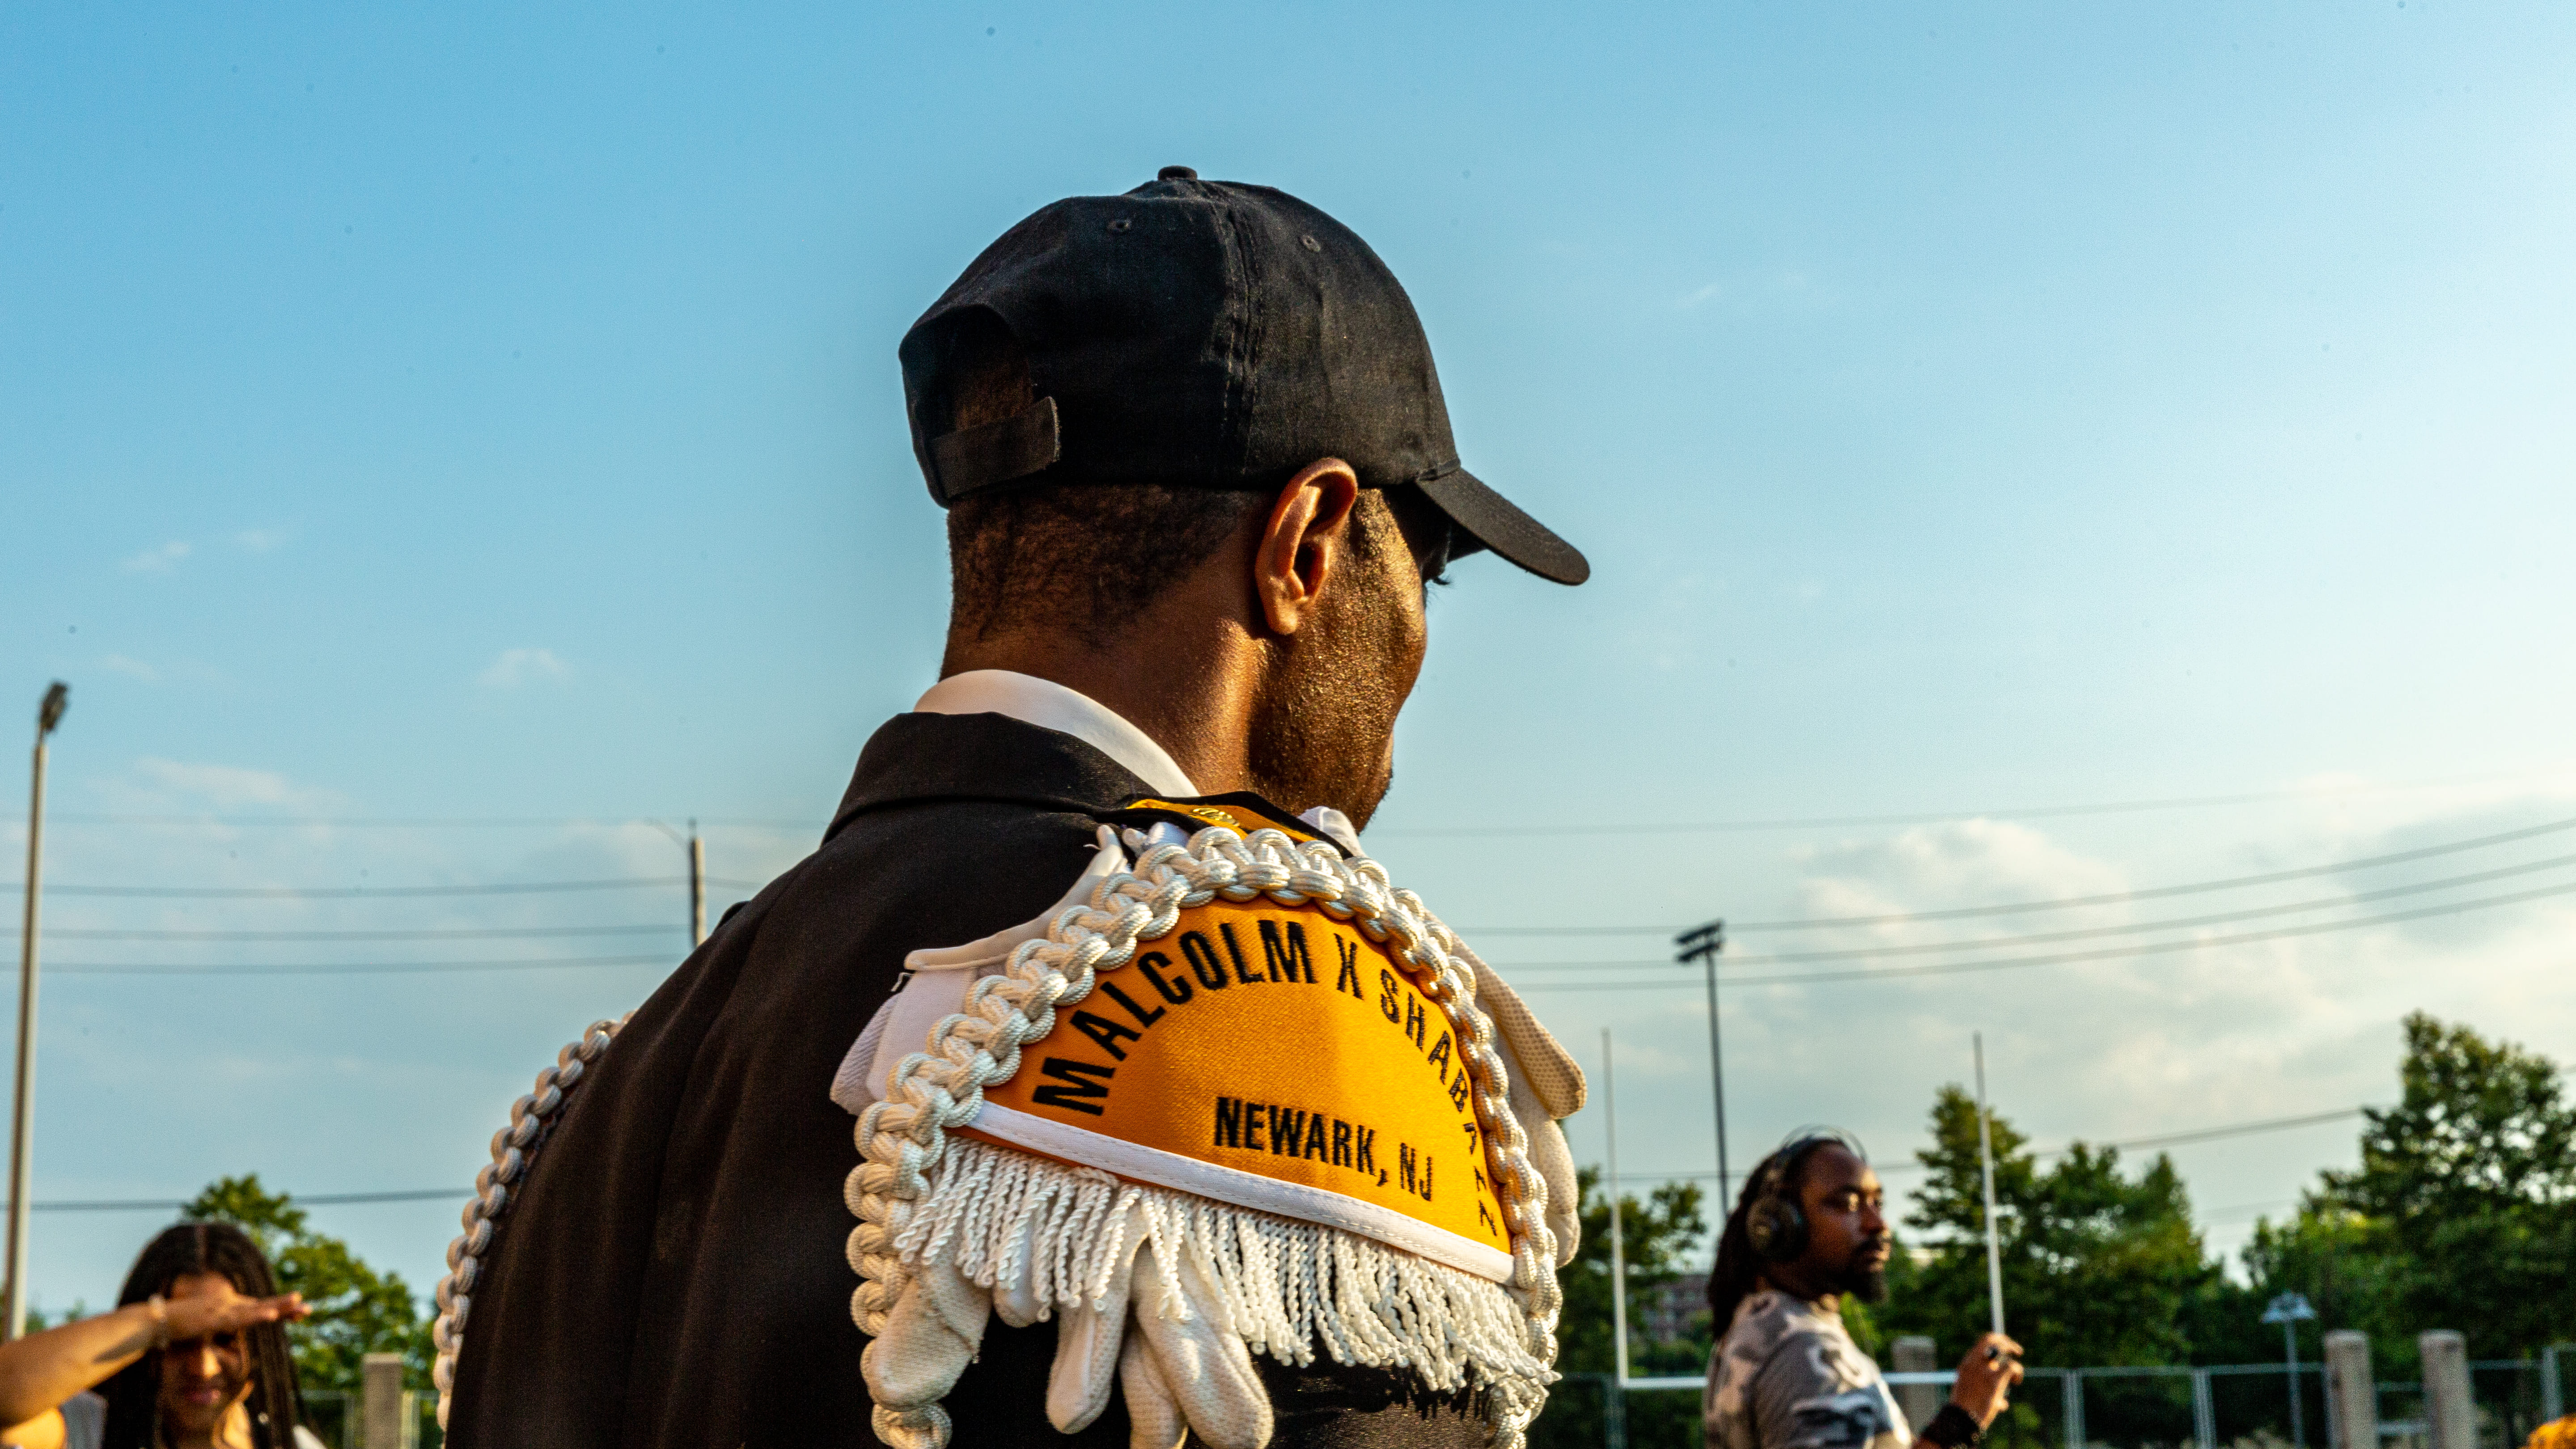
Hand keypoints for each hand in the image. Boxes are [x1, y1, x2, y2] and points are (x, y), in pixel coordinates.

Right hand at [160, 1276, 307, 1343]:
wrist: (154, 1322)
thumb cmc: (176, 1328)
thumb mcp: (202, 1333)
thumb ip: (215, 1334)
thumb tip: (224, 1338)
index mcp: (228, 1310)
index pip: (258, 1309)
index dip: (278, 1310)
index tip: (299, 1311)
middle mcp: (227, 1307)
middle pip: (261, 1307)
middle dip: (284, 1307)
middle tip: (307, 1306)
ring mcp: (221, 1311)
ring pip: (254, 1309)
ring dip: (275, 1307)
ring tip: (296, 1303)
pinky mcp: (212, 1319)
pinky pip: (237, 1319)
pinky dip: (254, 1317)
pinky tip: (270, 1316)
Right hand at [1949, 1332, 2023, 1427]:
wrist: (1960, 1419)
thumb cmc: (1965, 1409)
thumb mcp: (1968, 1390)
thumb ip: (1980, 1383)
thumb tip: (2000, 1389)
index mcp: (1966, 1364)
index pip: (1983, 1341)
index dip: (1997, 1339)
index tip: (2006, 1344)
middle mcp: (1974, 1362)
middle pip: (1993, 1340)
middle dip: (2008, 1343)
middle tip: (2017, 1351)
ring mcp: (1984, 1370)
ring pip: (2005, 1354)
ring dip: (2014, 1365)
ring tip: (2016, 1378)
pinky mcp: (1994, 1381)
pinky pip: (2012, 1367)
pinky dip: (2018, 1372)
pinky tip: (2016, 1381)